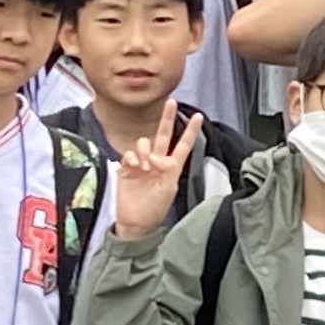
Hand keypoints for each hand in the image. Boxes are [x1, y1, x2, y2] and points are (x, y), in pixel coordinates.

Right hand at [108, 102, 200, 239]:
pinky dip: (131, 157)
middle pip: (162, 136)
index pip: (182, 145)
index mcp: (172, 167)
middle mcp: (157, 162)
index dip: (190, 131)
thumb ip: (167, 171)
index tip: (198, 116)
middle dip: (166, 119)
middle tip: (170, 102)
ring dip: (143, 150)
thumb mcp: (167, 190)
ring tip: (144, 166)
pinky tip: (133, 167)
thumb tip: (157, 157)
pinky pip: (129, 154)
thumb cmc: (154, 209)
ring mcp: (141, 164)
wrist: (135, 222)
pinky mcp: (127, 168)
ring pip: (143, 143)